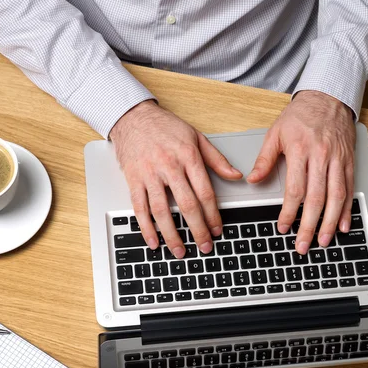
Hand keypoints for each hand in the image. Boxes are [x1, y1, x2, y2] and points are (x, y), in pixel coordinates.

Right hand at [110, 101, 241, 257]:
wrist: (132, 116)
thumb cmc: (165, 127)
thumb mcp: (196, 137)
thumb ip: (216, 159)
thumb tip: (236, 175)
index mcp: (188, 156)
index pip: (204, 191)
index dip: (213, 214)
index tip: (217, 229)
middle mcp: (169, 166)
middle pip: (186, 204)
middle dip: (197, 229)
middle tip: (204, 246)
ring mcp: (149, 174)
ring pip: (162, 210)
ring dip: (172, 234)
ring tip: (180, 251)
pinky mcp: (133, 180)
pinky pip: (139, 207)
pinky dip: (146, 227)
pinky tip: (153, 241)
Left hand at [247, 90, 355, 254]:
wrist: (328, 97)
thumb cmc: (300, 116)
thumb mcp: (275, 132)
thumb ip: (264, 159)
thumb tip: (252, 180)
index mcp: (300, 150)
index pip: (295, 189)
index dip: (289, 212)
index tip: (283, 228)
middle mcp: (321, 157)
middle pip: (316, 198)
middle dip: (309, 226)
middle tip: (303, 245)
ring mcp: (338, 160)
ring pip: (336, 197)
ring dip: (329, 223)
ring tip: (322, 241)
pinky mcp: (349, 161)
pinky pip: (349, 189)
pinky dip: (346, 210)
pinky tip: (342, 226)